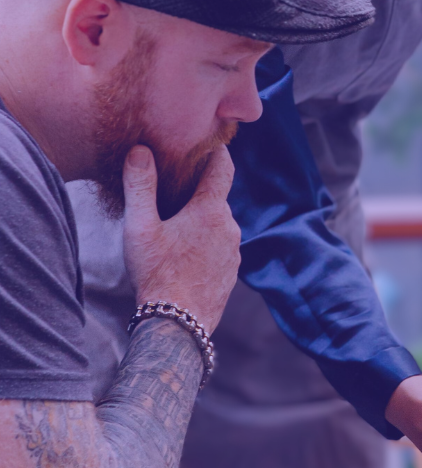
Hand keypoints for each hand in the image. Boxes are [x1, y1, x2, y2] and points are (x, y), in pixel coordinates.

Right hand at [121, 144, 239, 332]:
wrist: (177, 326)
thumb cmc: (156, 275)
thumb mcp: (140, 229)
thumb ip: (139, 187)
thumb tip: (140, 150)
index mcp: (211, 209)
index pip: (223, 166)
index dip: (215, 151)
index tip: (206, 142)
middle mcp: (230, 225)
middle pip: (217, 195)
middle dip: (199, 189)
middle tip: (175, 187)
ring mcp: (234, 250)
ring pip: (218, 222)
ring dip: (201, 219)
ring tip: (176, 225)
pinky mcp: (232, 270)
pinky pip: (220, 245)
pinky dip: (206, 242)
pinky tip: (185, 252)